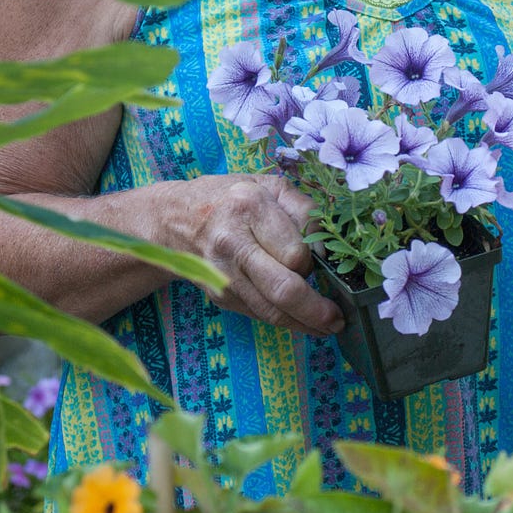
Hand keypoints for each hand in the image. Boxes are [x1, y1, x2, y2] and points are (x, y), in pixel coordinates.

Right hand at [160, 174, 343, 335]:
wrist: (174, 218)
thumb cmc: (231, 197)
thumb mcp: (270, 186)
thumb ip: (305, 211)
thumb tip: (327, 251)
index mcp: (249, 208)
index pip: (295, 251)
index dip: (316, 262)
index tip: (328, 264)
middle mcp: (232, 243)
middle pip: (283, 289)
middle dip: (316, 310)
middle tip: (338, 318)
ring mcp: (223, 274)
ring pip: (271, 311)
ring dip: (304, 324)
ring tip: (328, 326)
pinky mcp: (220, 296)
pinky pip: (258, 314)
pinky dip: (284, 322)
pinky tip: (303, 321)